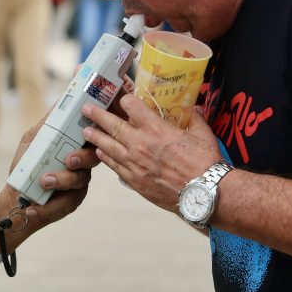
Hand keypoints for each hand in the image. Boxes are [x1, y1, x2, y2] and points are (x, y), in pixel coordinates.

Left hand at [0, 114, 98, 230]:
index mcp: (75, 145)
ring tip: (43, 182)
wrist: (17, 195)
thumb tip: (61, 100)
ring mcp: (78, 183)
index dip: (95, 130)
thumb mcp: (33, 140)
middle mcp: (81, 163)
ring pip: (78, 180)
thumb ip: (47, 124)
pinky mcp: (71, 202)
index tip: (87, 128)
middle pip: (92, 157)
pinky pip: (65, 203)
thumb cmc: (27, 165)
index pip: (91, 135)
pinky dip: (47, 206)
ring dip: (61, 181)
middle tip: (67, 160)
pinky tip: (33, 208)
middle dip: (81, 157)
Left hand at [81, 95, 220, 211]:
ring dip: (95, 136)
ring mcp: (135, 163)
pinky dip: (105, 157)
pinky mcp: (134, 180)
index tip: (120, 98)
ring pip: (108, 146)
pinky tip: (99, 152)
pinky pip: (114, 165)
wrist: (204, 194)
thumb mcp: (203, 134)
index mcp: (157, 129)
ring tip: (86, 130)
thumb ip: (195, 119)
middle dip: (97, 115)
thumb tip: (194, 109)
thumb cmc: (206, 163)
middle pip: (112, 125)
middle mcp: (141, 144)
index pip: (132, 107)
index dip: (125, 100)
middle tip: (86, 109)